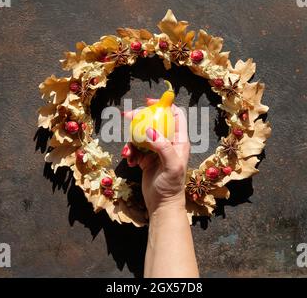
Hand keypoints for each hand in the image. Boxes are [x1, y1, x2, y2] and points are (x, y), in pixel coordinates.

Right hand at [121, 98, 190, 215]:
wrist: (162, 205)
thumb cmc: (171, 186)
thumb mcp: (171, 166)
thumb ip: (163, 146)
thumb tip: (149, 130)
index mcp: (179, 141)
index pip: (175, 116)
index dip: (164, 106)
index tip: (149, 102)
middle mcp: (168, 143)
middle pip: (154, 121)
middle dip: (140, 119)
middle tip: (127, 117)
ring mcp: (156, 150)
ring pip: (141, 134)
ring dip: (132, 140)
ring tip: (128, 153)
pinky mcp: (145, 159)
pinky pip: (135, 148)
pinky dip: (130, 152)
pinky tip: (129, 161)